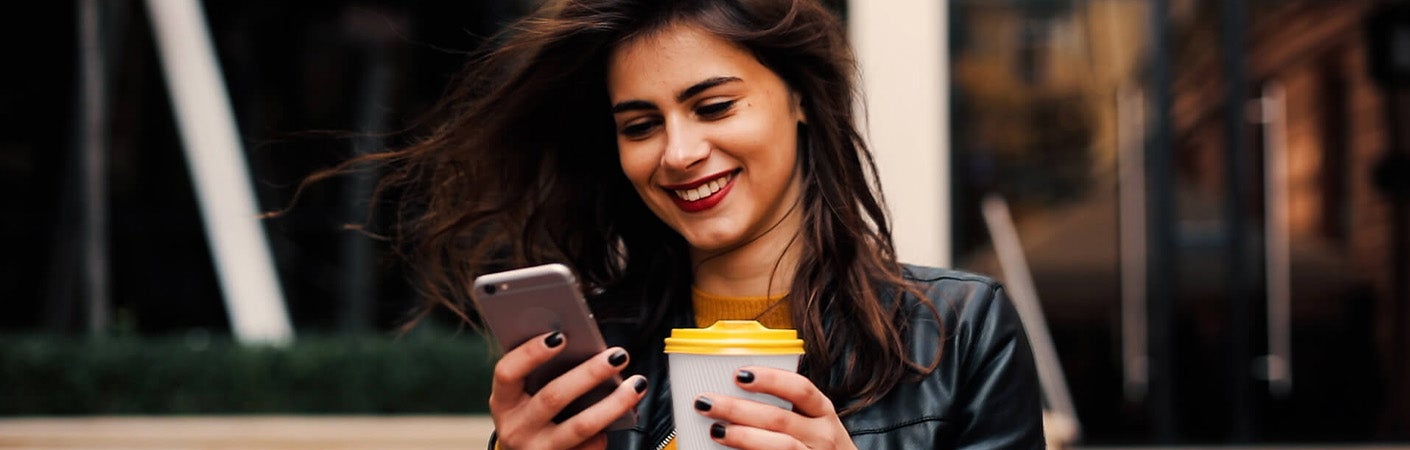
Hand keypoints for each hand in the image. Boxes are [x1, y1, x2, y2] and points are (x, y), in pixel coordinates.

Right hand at [488, 331, 647, 449]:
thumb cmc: (532, 415)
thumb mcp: (524, 396)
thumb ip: (543, 373)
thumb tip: (584, 345)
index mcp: (502, 402)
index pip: (507, 373)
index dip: (531, 353)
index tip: (560, 336)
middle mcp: (516, 429)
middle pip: (554, 396)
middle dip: (589, 373)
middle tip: (617, 355)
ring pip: (581, 425)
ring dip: (613, 403)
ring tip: (637, 384)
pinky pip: (591, 445)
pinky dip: (608, 428)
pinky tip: (624, 415)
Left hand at [691, 366, 855, 449]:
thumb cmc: (819, 447)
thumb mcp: (813, 424)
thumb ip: (784, 409)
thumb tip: (734, 390)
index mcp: (823, 412)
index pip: (801, 389)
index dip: (770, 379)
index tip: (739, 374)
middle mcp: (822, 435)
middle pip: (779, 418)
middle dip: (739, 409)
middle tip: (707, 401)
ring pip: (779, 445)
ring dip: (743, 436)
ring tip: (716, 430)